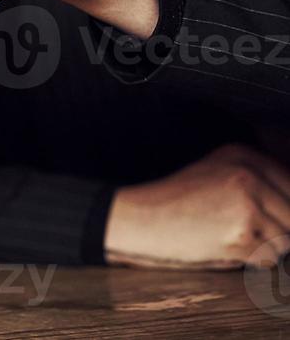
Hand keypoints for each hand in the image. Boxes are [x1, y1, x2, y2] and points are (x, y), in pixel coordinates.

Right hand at [105, 144, 289, 268]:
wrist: (141, 218)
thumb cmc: (178, 201)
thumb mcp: (216, 173)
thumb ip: (259, 181)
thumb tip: (289, 212)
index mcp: (244, 155)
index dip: (284, 209)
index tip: (268, 217)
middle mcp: (249, 175)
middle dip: (278, 229)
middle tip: (246, 230)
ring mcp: (246, 204)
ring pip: (286, 240)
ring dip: (265, 246)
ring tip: (231, 236)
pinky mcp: (241, 234)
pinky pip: (270, 259)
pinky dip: (252, 260)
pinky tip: (225, 246)